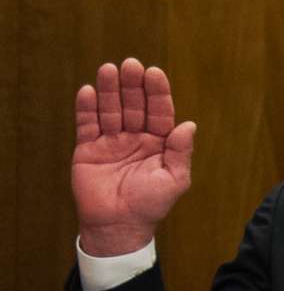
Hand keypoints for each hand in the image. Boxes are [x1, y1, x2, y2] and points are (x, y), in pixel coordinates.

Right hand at [72, 59, 195, 257]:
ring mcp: (111, 142)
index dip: (157, 93)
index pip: (160, 112)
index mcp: (159, 143)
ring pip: (111, 110)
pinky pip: (87, 125)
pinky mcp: (88, 149)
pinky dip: (87, 108)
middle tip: (131, 64)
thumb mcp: (174, 180)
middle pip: (134, 105)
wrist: (118, 226)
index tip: (154, 73)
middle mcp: (136, 138)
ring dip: (110, 90)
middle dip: (133, 85)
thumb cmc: (150, 205)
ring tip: (109, 69)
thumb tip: (189, 125)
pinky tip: (88, 91)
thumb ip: (181, 152)